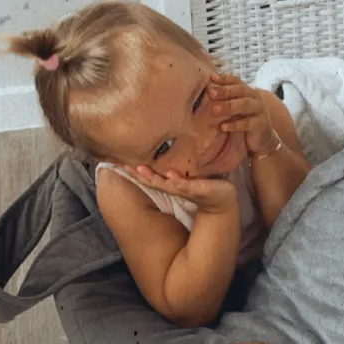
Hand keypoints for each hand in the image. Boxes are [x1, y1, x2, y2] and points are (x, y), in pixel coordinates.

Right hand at [123, 164, 238, 216]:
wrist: (223, 198)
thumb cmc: (205, 183)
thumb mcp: (189, 172)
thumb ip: (178, 163)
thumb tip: (168, 145)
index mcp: (171, 183)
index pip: (150, 177)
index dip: (135, 171)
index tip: (120, 163)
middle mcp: (175, 188)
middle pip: (153, 182)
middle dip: (138, 175)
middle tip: (123, 167)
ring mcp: (186, 190)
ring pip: (166, 185)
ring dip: (153, 178)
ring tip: (140, 171)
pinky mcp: (200, 190)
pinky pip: (187, 185)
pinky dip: (178, 181)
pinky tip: (170, 176)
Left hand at [208, 73, 278, 156]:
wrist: (261, 138)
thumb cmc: (244, 119)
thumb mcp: (235, 107)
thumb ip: (225, 99)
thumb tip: (207, 90)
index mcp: (247, 91)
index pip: (236, 81)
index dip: (224, 78)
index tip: (211, 78)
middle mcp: (255, 98)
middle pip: (240, 90)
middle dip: (225, 91)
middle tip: (210, 93)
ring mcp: (260, 110)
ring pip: (245, 104)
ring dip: (229, 106)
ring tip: (214, 110)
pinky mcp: (261, 124)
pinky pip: (248, 123)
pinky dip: (235, 124)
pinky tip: (223, 126)